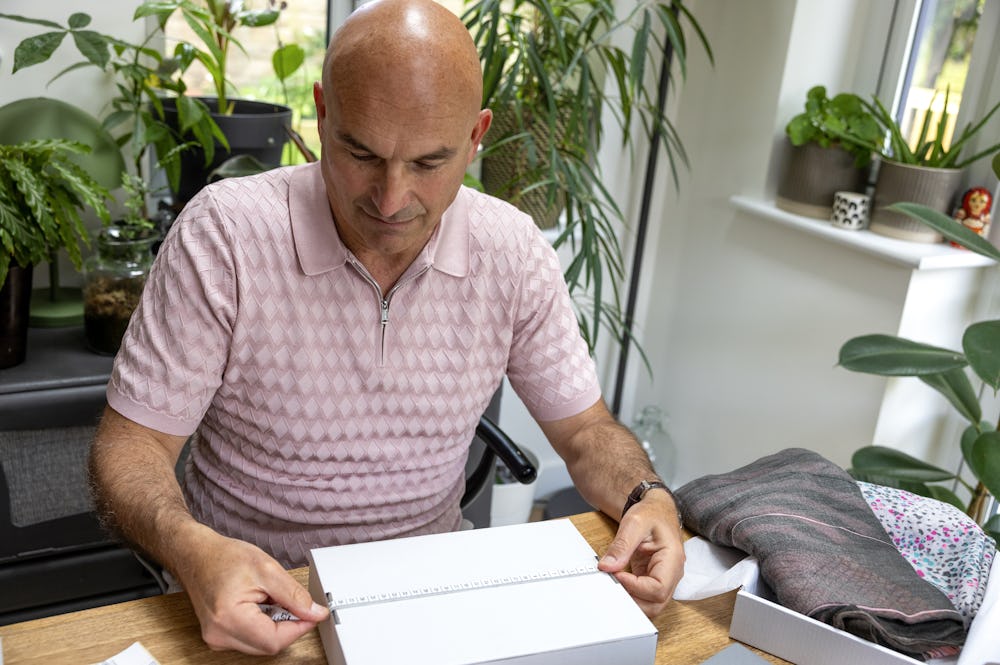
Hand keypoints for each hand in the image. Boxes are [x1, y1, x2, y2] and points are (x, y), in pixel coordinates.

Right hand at [172, 525, 328, 654]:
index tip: (313, 614)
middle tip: (290, 600)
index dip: (299, 628)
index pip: (274, 640)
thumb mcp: (267, 569)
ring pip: (261, 644)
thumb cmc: (223, 557)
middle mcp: (220, 635)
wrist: (197, 555)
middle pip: (269, 645)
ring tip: (268, 598)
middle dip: (287, 625)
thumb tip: (315, 612)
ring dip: (274, 625)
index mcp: (229, 618)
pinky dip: (262, 625)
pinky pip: (251, 639)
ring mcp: (217, 638)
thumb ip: (294, 594)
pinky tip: (259, 605)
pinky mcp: (219, 636)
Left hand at [596, 491, 684, 616]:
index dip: (635, 587)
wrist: (656, 510)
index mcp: (673, 559)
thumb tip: (607, 567)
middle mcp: (672, 573)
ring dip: (631, 600)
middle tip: (612, 585)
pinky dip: (629, 595)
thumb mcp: (634, 523)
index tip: (617, 575)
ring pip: (651, 605)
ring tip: (613, 584)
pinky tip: (617, 584)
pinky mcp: (652, 580)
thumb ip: (621, 545)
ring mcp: (663, 578)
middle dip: (633, 600)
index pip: (658, 588)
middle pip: (657, 604)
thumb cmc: (651, 513)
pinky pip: (643, 597)